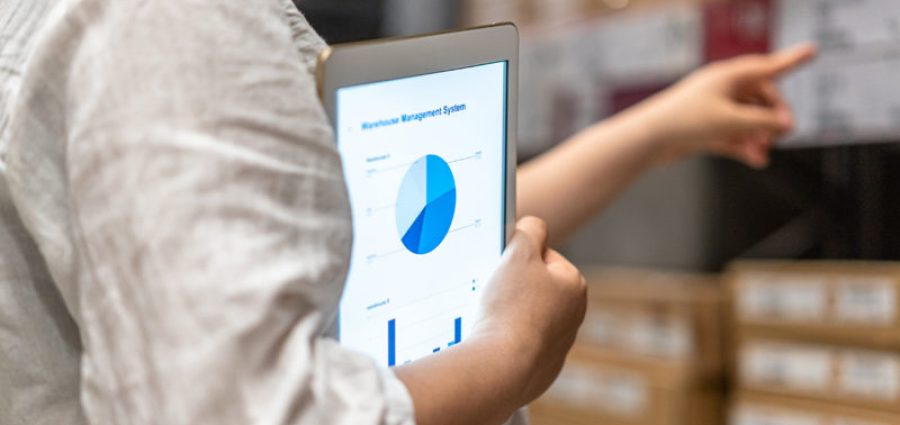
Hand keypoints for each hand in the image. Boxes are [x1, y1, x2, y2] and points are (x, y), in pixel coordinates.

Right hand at [471, 217, 586, 404]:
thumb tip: (534, 226)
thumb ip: (529, 230)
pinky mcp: (541, 369)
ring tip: (488, 317)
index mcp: (574, 286)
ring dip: (507, 313)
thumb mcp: (518, 254)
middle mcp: (573, 316)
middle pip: (534, 287)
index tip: (500, 269)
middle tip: (490, 291)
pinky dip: (505, 340)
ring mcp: (558, 346)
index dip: (517, 259)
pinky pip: (518, 345)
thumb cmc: (511, 308)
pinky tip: (492, 341)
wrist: (501, 368)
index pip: (543, 257)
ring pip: (525, 316)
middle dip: (512, 287)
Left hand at [636, 44, 816, 167]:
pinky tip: (757, 161)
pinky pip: (734, 136)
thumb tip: (786, 124)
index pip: (768, 67)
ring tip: (765, 152)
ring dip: (760, 135)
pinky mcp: (705, 130)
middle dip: (774, 116)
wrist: (647, 141)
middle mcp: (721, 90)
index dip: (792, 60)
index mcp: (728, 77)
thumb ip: (763, 122)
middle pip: (762, 98)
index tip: (813, 51)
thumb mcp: (732, 121)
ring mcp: (713, 110)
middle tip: (782, 134)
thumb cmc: (684, 122)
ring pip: (748, 120)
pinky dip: (745, 146)